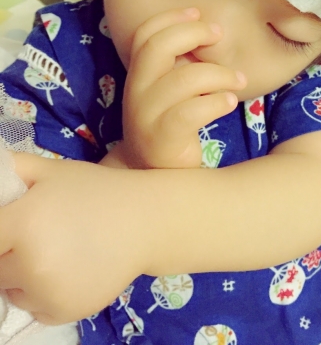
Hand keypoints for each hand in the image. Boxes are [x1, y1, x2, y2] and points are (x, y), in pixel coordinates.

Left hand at [0, 154, 150, 324]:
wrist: (145, 220)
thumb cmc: (96, 190)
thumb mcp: (53, 170)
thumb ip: (13, 168)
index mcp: (24, 222)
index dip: (0, 232)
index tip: (13, 227)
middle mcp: (31, 263)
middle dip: (8, 251)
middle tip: (36, 234)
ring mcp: (47, 292)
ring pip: (11, 290)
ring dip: (21, 276)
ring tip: (54, 252)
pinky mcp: (63, 312)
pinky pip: (34, 309)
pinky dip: (42, 294)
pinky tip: (66, 270)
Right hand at [122, 8, 245, 168]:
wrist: (153, 176)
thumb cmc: (171, 126)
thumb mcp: (171, 92)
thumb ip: (183, 65)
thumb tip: (213, 33)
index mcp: (138, 75)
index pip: (144, 34)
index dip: (170, 18)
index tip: (197, 12)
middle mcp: (135, 92)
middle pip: (156, 47)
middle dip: (193, 33)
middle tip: (220, 36)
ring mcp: (145, 117)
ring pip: (183, 79)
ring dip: (220, 74)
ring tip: (239, 80)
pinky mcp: (162, 140)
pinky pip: (190, 112)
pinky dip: (216, 101)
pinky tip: (229, 102)